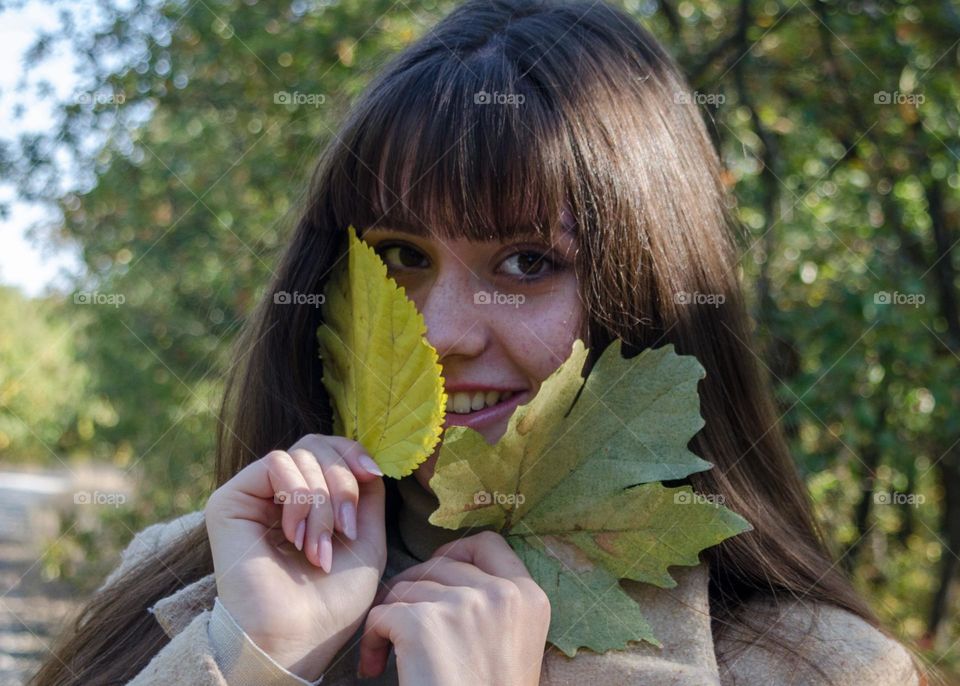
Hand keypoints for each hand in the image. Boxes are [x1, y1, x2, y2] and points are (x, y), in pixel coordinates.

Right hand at [204, 433, 386, 679]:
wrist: (297, 636)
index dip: (353, 453)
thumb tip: (367, 459)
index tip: (373, 474)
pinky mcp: (231, 500)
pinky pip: (276, 463)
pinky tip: (295, 535)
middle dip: (342, 482)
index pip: (329, 449)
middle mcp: (278, 494)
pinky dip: (298, 496)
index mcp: (308, 501)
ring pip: (301, 455)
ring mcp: (254, 496)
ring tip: (318, 548)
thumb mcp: (366, 539)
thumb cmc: (332, 600)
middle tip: (345, 529)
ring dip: (321, 502)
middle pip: (317, 445)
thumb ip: (367, 496)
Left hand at [358, 530, 550, 685]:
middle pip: (439, 564)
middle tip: (403, 623)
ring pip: (406, 589)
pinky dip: (371, 642)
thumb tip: (451, 568)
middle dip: (414, 589)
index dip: (456, 551)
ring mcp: (463, 605)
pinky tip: (375, 667)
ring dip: (391, 620)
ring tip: (390, 655)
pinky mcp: (423, 624)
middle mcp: (500, 594)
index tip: (437, 573)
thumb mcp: (516, 644)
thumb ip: (499, 603)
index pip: (487, 543)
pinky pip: (381, 615)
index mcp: (528, 597)